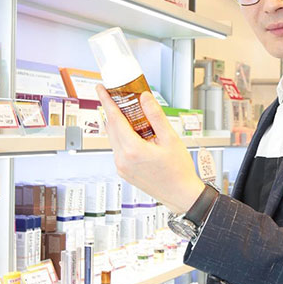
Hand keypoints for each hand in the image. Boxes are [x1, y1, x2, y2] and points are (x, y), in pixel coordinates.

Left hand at [96, 85, 204, 213]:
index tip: (101, 89)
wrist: (181, 194)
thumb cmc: (178, 170)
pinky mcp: (124, 172)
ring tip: (130, 113)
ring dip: (118, 124)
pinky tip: (135, 133)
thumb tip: (145, 98)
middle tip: (118, 96)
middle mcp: (122, 159)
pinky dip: (122, 137)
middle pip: (111, 127)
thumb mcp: (171, 138)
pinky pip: (118, 149)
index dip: (106, 101)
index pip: (114, 118)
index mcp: (133, 150)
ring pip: (114, 138)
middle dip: (112, 110)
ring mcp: (121, 167)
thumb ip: (155, 116)